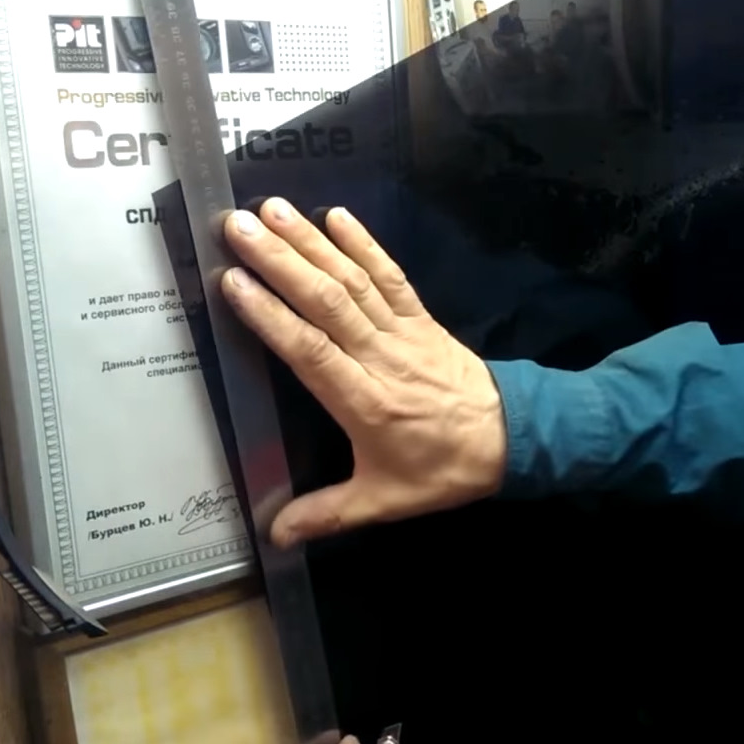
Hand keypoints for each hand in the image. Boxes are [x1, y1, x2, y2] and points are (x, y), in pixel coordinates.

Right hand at [221, 200, 506, 545]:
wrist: (510, 440)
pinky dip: (366, 244)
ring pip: (353, 281)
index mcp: (364, 403)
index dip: (271, 315)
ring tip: (272, 208)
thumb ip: (327, 514)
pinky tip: (338, 216)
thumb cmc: (441, 471)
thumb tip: (274, 535)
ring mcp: (403, 332)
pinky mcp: (422, 319)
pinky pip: (391, 276)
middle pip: (326, 302)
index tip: (233, 281)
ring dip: (312, 242)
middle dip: (280, 261)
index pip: (310, 351)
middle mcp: (380, 358)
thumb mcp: (384, 501)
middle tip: (235, 225)